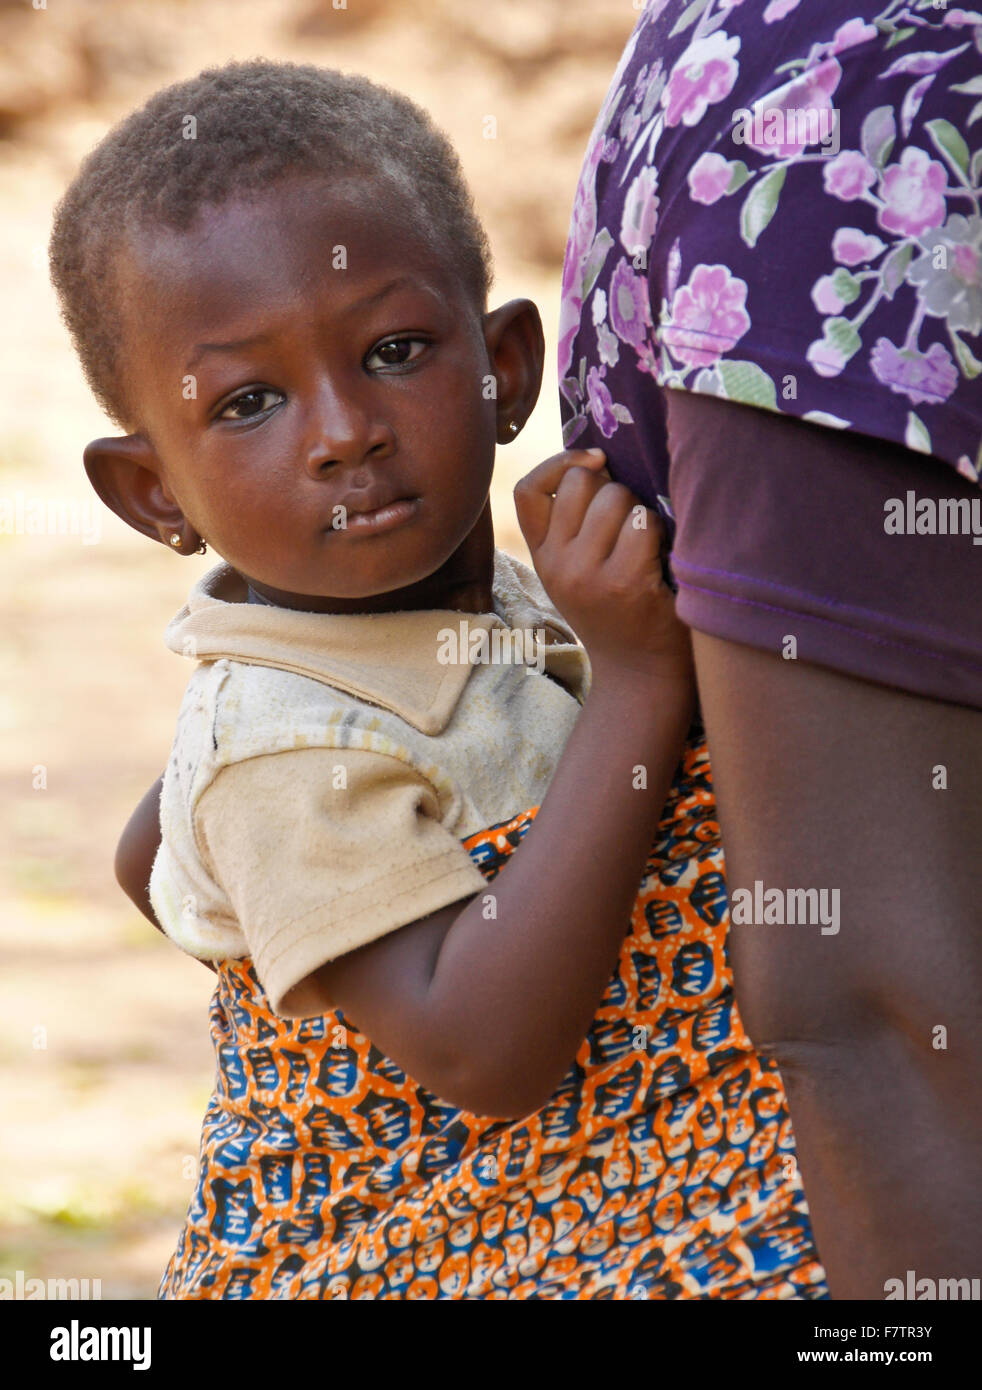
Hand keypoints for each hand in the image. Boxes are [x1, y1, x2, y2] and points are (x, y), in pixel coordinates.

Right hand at [514, 449, 692, 684]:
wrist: (640, 676)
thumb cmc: (618, 614)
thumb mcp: (577, 573)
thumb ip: (573, 526)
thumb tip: (596, 461)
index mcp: (542, 557)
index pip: (528, 490)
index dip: (560, 462)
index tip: (595, 462)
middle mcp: (556, 565)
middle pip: (580, 482)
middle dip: (614, 487)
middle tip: (630, 522)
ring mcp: (587, 574)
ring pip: (615, 496)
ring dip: (640, 508)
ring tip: (647, 543)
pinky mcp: (625, 582)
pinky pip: (644, 522)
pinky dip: (660, 531)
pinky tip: (660, 558)